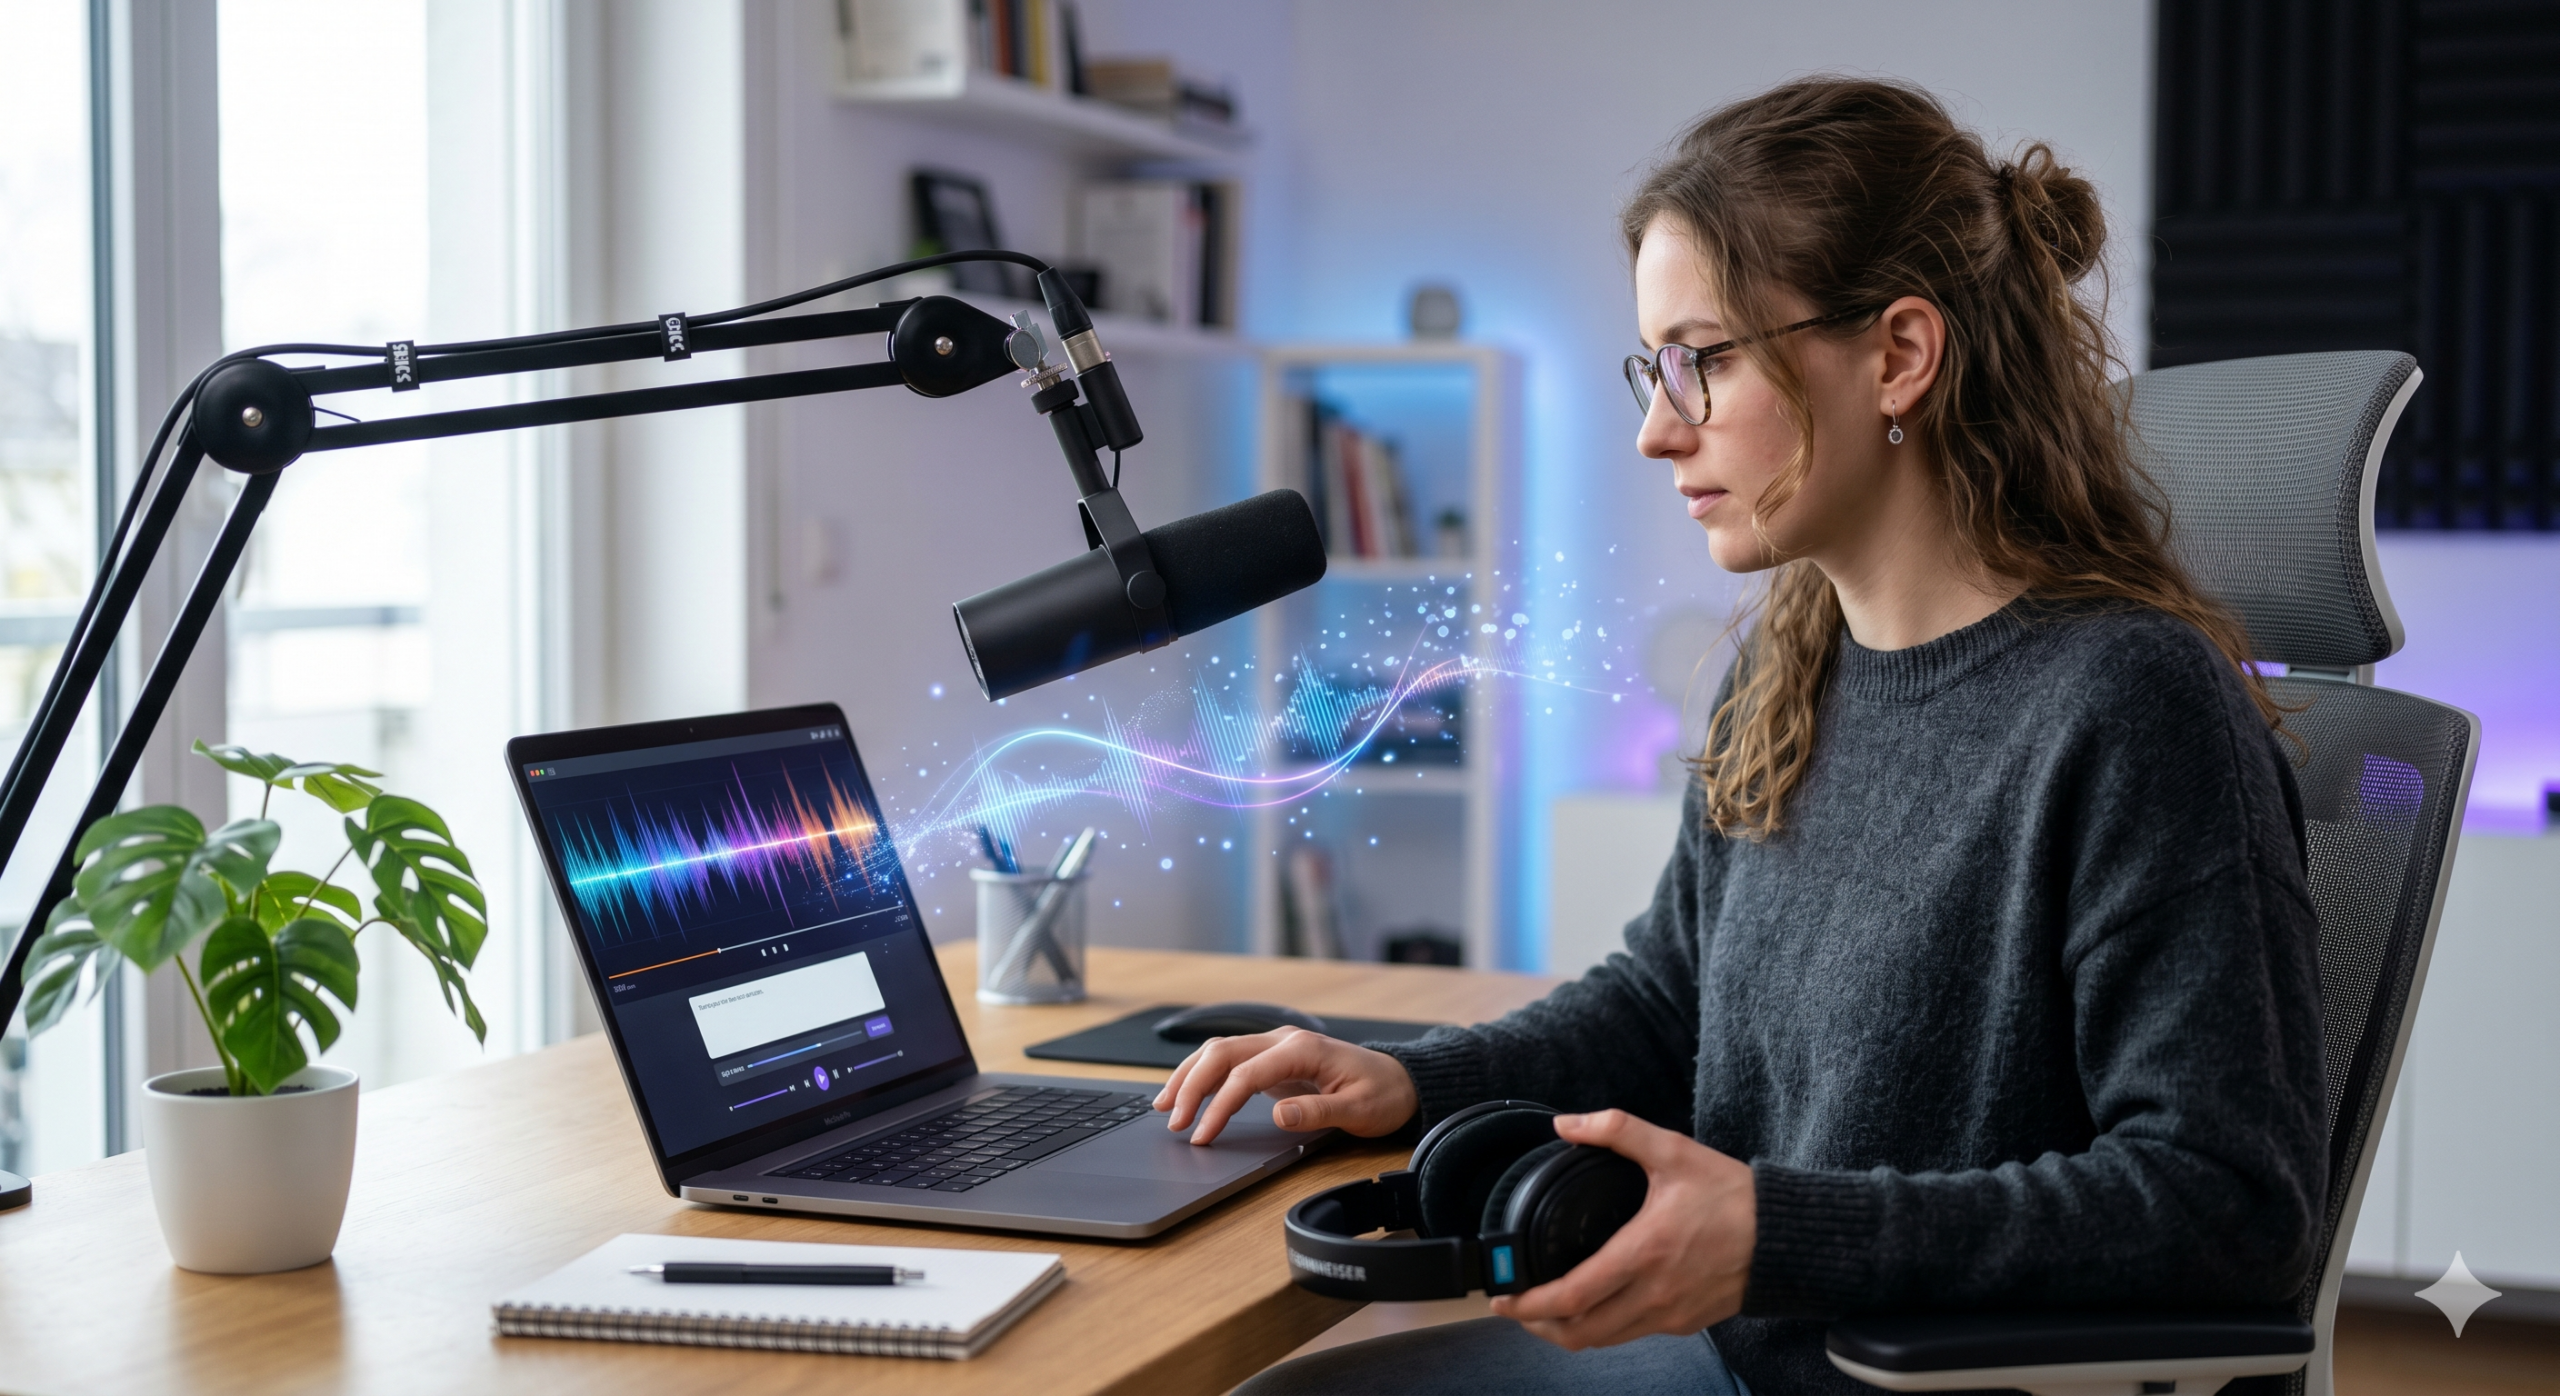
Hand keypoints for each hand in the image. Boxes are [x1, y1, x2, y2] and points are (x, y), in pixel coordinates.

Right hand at [1153, 1028, 1418, 1144]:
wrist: (1400, 1081)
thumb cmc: (1382, 1094)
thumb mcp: (1358, 1109)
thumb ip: (1317, 1111)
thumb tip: (1278, 1114)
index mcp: (1302, 1049)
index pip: (1246, 1075)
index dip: (1219, 1105)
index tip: (1203, 1134)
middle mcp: (1283, 1040)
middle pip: (1221, 1054)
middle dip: (1191, 1086)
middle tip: (1174, 1122)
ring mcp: (1276, 1047)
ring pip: (1218, 1052)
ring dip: (1188, 1076)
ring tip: (1164, 1106)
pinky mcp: (1272, 1059)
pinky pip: (1229, 1061)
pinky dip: (1202, 1075)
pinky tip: (1185, 1092)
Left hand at [1487, 1110, 1755, 1349]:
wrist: (1786, 1237)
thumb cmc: (1732, 1195)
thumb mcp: (1673, 1151)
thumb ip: (1616, 1130)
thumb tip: (1566, 1124)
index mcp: (1643, 1253)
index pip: (1572, 1296)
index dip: (1529, 1304)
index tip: (1503, 1297)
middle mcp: (1653, 1294)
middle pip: (1579, 1333)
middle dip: (1538, 1325)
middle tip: (1515, 1307)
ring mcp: (1670, 1315)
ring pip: (1604, 1340)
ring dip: (1568, 1331)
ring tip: (1544, 1311)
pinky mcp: (1685, 1323)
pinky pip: (1632, 1334)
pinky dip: (1603, 1327)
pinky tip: (1593, 1306)